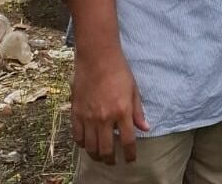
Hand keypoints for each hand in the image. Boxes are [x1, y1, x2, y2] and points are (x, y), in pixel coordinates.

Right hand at [71, 49, 148, 164]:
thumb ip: (138, 112)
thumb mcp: (134, 91)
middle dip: (111, 159)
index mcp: (122, 112)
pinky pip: (77, 136)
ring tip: (100, 156)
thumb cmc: (119, 72)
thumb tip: (145, 129)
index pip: (127, 141)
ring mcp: (88, 116)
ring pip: (90, 146)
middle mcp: (104, 118)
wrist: (97, 58)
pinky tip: (87, 144)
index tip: (130, 160)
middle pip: (106, 148)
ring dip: (96, 155)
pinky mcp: (76, 112)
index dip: (129, 154)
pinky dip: (82, 144)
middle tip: (113, 162)